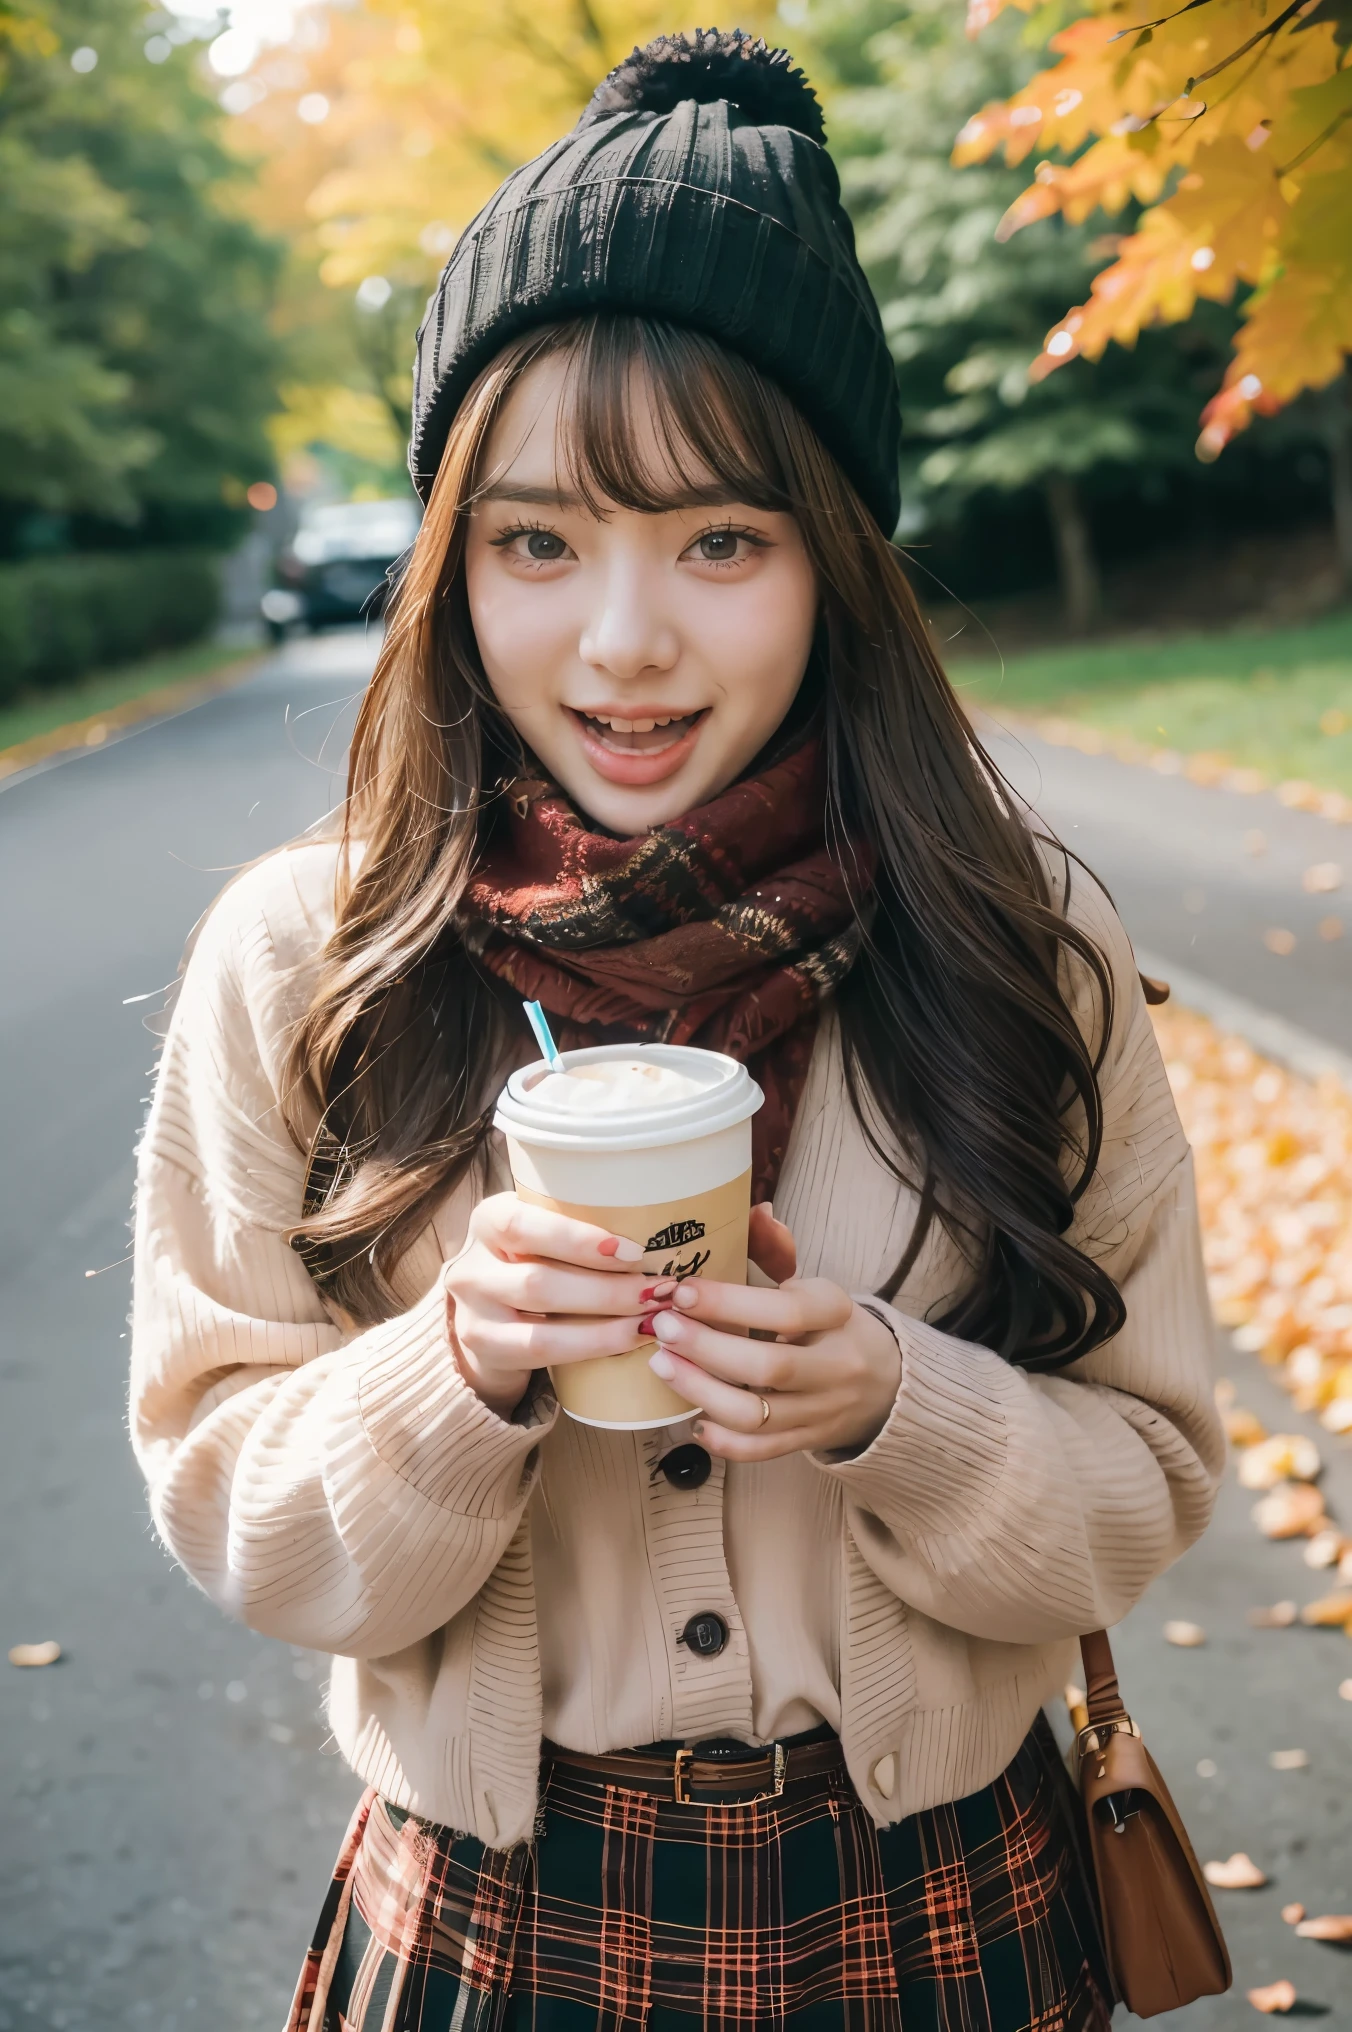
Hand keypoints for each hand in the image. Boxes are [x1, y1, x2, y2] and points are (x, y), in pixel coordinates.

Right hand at [444, 1193, 672, 1419]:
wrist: (490, 1310)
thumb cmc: (532, 1256)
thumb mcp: (542, 1228)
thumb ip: (579, 1222)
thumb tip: (660, 1226)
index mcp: (488, 1220)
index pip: (521, 1225)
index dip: (576, 1239)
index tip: (632, 1251)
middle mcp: (472, 1267)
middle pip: (539, 1282)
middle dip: (608, 1289)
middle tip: (660, 1290)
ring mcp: (474, 1315)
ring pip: (541, 1327)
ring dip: (607, 1325)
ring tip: (651, 1318)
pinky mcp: (487, 1351)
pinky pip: (543, 1355)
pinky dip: (592, 1347)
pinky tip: (628, 1339)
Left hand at [645, 1204, 901, 1459]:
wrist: (885, 1385)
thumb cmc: (830, 1327)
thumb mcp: (813, 1285)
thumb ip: (777, 1250)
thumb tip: (757, 1212)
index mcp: (837, 1314)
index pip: (787, 1310)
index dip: (730, 1302)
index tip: (682, 1291)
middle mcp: (835, 1365)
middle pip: (770, 1366)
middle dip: (707, 1348)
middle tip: (661, 1329)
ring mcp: (821, 1409)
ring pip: (758, 1414)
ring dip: (702, 1392)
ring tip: (662, 1366)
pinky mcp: (806, 1441)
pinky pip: (761, 1450)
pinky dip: (723, 1441)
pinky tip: (692, 1420)